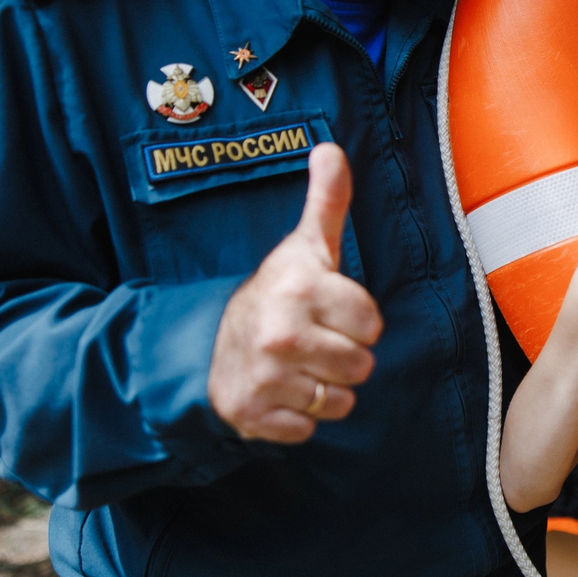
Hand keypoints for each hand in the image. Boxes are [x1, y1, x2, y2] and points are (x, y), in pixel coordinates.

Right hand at [208, 143, 382, 441]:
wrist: (205, 344)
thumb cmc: (274, 293)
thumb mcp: (305, 246)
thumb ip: (328, 200)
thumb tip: (332, 148)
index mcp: (300, 291)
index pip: (372, 324)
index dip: (357, 320)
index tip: (330, 311)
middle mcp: (280, 335)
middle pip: (361, 366)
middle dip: (344, 357)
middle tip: (314, 340)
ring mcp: (264, 379)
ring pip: (340, 400)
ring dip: (325, 388)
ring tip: (299, 365)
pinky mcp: (252, 416)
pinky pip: (309, 429)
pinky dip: (298, 416)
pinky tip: (281, 391)